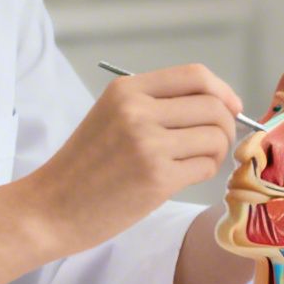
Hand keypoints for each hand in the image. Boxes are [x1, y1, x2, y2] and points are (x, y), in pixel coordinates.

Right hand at [28, 64, 240, 256]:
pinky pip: (206, 167)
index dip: (223, 90)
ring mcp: (148, 145)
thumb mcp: (111, 116)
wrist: (52, 208)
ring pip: (215, 137)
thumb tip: (218, 103)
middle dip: (226, 125)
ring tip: (197, 162)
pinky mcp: (157, 178)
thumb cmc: (84, 166)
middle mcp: (138, 111)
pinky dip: (206, 172)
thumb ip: (155, 104)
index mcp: (127, 90)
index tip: (232, 107)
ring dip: (217, 152)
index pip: (195, 75)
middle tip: (215, 143)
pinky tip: (186, 176)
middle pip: (213, 106)